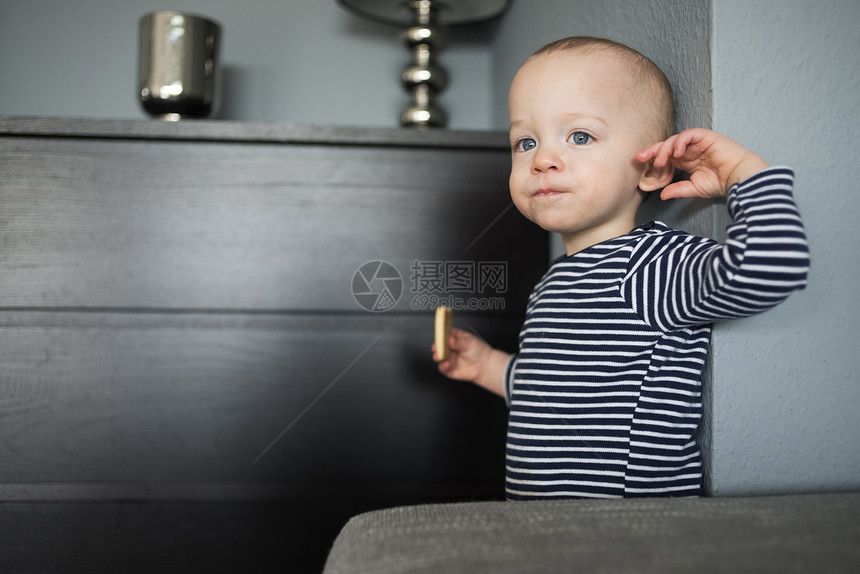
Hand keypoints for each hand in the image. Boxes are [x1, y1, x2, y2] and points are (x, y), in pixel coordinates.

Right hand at [433, 328, 508, 396]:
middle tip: (436, 348)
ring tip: (440, 356)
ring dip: (438, 357)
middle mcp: (449, 348)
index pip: (444, 334)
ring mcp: (448, 358)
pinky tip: (447, 364)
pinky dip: (443, 366)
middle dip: (436, 347)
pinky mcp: (448, 369)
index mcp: (453, 338)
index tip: (439, 337)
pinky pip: (442, 368)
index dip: (440, 335)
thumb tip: (450, 339)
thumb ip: (459, 342)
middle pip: (438, 346)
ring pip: (438, 357)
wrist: (484, 365)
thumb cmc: (478, 351)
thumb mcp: (470, 343)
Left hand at [636, 128, 768, 199]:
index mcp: (687, 160)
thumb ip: (678, 189)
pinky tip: (676, 152)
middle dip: (653, 150)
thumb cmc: (722, 182)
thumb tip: (662, 195)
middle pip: (667, 145)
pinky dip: (680, 141)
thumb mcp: (695, 188)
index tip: (640, 163)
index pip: (666, 155)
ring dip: (665, 149)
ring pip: (676, 139)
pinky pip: (689, 135)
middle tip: (641, 157)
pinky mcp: (706, 136)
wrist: (739, 178)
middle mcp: (691, 149)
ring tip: (660, 161)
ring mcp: (698, 142)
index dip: (653, 158)